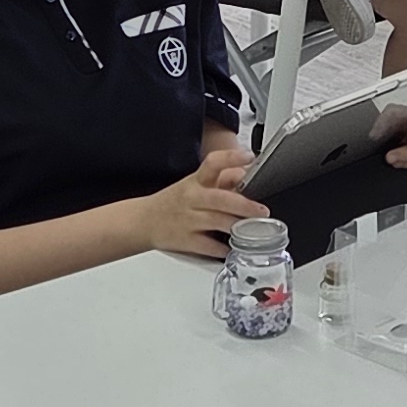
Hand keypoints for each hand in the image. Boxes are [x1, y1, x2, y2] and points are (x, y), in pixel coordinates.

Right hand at [139, 145, 265, 259]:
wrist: (144, 221)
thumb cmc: (175, 201)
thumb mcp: (195, 185)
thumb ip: (221, 179)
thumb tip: (245, 173)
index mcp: (196, 181)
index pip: (213, 163)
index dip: (231, 158)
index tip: (249, 157)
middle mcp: (192, 198)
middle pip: (220, 198)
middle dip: (244, 205)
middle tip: (262, 211)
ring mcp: (188, 220)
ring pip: (217, 222)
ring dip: (238, 227)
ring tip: (254, 230)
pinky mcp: (186, 241)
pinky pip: (208, 246)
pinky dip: (223, 249)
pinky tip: (235, 247)